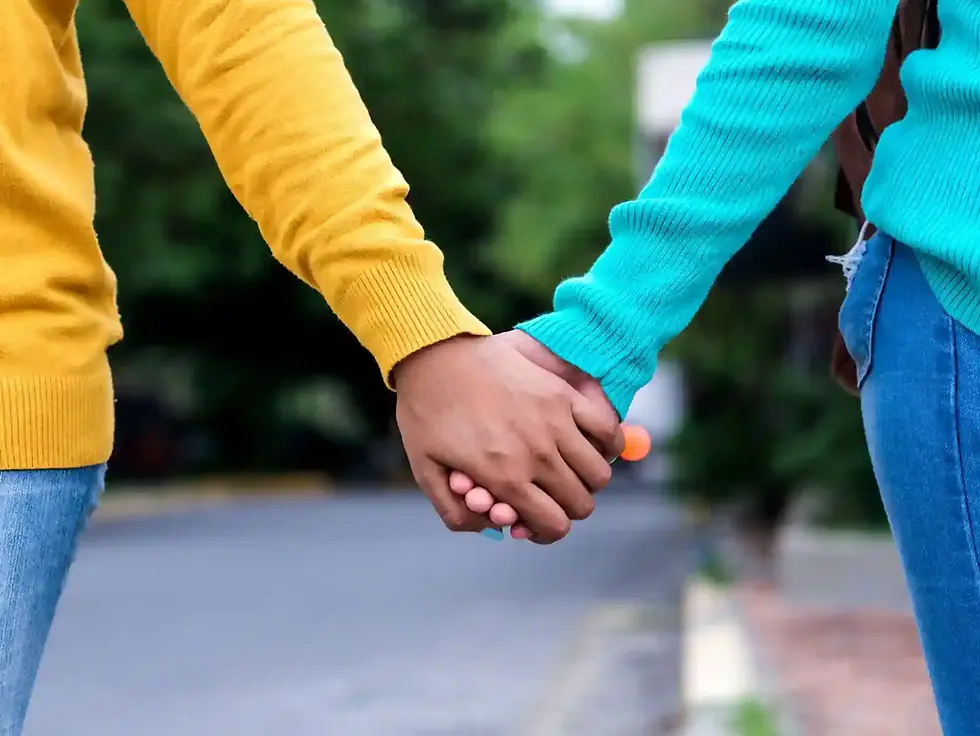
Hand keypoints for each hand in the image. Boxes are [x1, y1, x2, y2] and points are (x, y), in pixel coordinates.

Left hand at [393, 332, 622, 543]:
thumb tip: (490, 528)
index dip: (547, 531)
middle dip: (566, 508)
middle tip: (548, 496)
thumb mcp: (426, 471)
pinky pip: (606, 428)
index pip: (555, 525)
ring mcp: (554, 422)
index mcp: (505, 478)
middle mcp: (536, 454)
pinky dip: (608, 444)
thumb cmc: (426, 413)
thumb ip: (454, 512)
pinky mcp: (562, 394)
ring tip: (569, 471)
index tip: (535, 520)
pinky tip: (592, 445)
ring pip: (599, 473)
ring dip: (587, 480)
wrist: (434, 356)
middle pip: (581, 504)